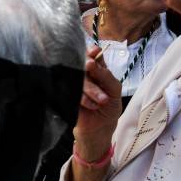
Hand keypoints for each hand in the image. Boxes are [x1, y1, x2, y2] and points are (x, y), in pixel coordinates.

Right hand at [73, 45, 122, 163]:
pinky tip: (91, 106)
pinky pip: (70, 91)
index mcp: (97, 69)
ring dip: (91, 88)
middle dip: (90, 68)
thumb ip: (106, 75)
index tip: (95, 51)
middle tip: (91, 68)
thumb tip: (93, 62)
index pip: (92, 55)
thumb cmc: (109, 108)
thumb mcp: (114, 90)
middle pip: (82, 64)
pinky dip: (82, 98)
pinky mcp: (66, 95)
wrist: (100, 128)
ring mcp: (74, 85)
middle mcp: (84, 75)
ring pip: (77, 78)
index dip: (92, 51)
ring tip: (102, 101)